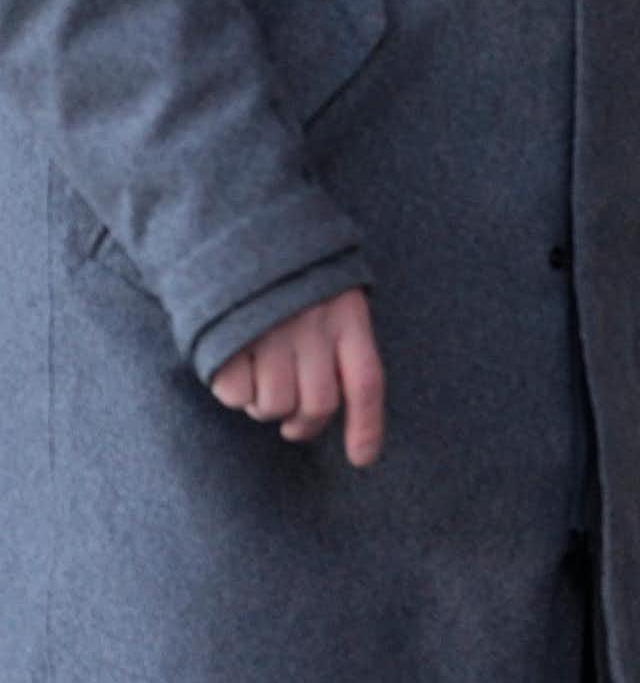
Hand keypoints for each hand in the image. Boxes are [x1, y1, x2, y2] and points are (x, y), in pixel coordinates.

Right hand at [208, 286, 384, 465]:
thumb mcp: (333, 290)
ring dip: (265, 405)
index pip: (367, 381)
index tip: (362, 460)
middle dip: (303, 424)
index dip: (367, 425)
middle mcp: (313, 327)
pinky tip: (234, 361)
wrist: (235, 222)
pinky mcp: (229, 340)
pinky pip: (235, 395)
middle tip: (292, 420)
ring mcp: (270, 333)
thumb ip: (340, 339)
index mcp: (347, 313)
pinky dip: (233, 390)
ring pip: (274, 407)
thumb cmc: (292, 269)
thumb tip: (331, 406)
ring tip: (261, 375)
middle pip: (317, 406)